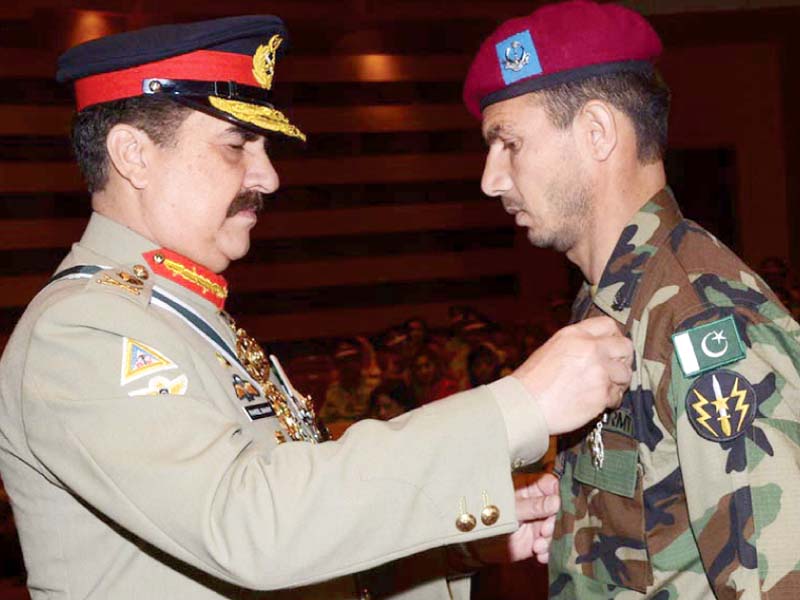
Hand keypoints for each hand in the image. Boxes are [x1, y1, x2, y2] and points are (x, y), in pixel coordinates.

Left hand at [467, 473, 559, 563]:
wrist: (476, 544)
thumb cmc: (488, 516)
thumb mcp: (509, 509)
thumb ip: (532, 506)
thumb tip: (556, 502)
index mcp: (529, 487)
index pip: (551, 484)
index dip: (557, 494)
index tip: (557, 505)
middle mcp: (537, 503)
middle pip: (558, 508)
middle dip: (554, 522)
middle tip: (545, 531)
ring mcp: (538, 521)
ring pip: (556, 527)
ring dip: (551, 539)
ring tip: (538, 546)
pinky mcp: (538, 539)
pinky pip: (550, 544)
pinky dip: (547, 551)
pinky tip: (540, 555)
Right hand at [513, 316, 632, 434]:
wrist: (524, 405)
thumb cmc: (533, 381)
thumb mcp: (552, 349)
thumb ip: (577, 345)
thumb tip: (599, 348)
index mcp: (575, 334)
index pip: (608, 325)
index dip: (614, 337)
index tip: (611, 348)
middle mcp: (590, 349)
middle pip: (625, 347)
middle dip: (622, 359)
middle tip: (614, 370)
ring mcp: (598, 371)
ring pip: (625, 373)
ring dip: (618, 382)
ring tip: (604, 389)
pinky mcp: (601, 394)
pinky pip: (617, 396)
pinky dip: (610, 401)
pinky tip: (597, 402)